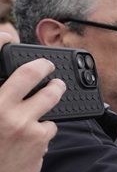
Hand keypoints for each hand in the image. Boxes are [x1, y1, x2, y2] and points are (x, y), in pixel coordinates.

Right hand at [0, 36, 65, 171]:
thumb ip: (3, 97)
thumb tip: (10, 81)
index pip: (5, 68)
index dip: (1, 40)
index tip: (7, 35)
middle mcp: (0, 107)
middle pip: (30, 73)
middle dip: (43, 66)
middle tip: (48, 65)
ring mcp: (21, 121)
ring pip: (49, 98)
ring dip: (55, 93)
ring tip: (56, 90)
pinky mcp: (39, 137)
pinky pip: (51, 124)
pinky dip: (45, 128)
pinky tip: (35, 137)